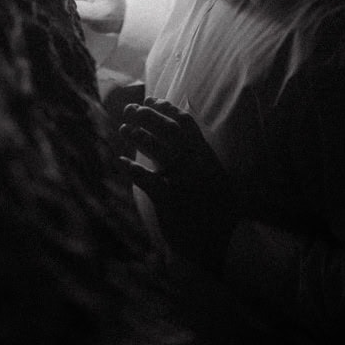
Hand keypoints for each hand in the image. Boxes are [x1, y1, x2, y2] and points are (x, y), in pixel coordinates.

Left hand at [119, 98, 239, 272]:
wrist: (223, 244)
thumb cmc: (220, 213)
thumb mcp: (218, 178)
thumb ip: (203, 160)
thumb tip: (187, 142)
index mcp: (206, 156)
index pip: (186, 123)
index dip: (167, 109)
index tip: (152, 100)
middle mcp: (195, 163)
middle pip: (168, 130)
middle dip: (147, 115)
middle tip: (131, 109)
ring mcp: (182, 180)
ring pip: (157, 149)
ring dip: (137, 136)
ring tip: (124, 128)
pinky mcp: (169, 199)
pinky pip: (146, 180)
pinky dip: (132, 169)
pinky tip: (121, 161)